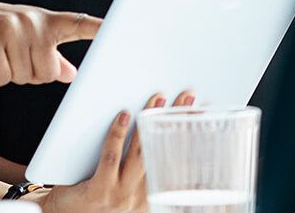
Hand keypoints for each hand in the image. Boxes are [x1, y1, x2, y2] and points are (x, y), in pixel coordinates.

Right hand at [0, 0, 101, 85]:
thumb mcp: (22, 40)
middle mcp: (30, 21)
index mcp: (43, 20)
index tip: (119, 29)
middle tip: (10, 56)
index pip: (76, 24)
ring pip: (25, 77)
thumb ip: (50, 56)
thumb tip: (73, 75)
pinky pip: (1, 77)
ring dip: (8, 74)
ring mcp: (9, 28)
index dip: (98, 28)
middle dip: (29, 74)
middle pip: (48, 73)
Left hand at [37, 91, 196, 212]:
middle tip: (187, 96)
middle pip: (164, 153)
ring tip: (158, 99)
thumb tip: (152, 122)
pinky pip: (111, 157)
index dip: (191, 136)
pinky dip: (118, 134)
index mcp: (151, 195)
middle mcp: (139, 198)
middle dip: (176, 121)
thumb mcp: (125, 185)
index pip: (177, 162)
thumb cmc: (93, 194)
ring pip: (140, 154)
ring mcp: (120, 196)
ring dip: (150, 123)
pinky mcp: (99, 191)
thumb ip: (139, 164)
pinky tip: (124, 115)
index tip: (201, 113)